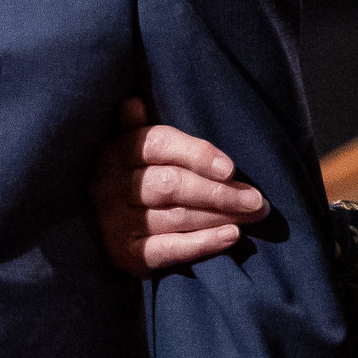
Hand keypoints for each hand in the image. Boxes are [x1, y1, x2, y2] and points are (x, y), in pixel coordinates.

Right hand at [93, 98, 265, 275]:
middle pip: (172, 185)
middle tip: (256, 200)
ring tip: (253, 216)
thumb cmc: (132, 177)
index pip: (159, 145)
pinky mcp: (125, 254)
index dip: (197, 155)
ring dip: (221, 217)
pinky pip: (169, 249)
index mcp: (116, 151)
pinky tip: (231, 236)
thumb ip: (139, 129)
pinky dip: (202, 243)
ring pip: (176, 217)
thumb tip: (133, 103)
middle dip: (219, 192)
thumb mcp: (131, 148)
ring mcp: (115, 222)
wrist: (100, 225)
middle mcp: (109, 186)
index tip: (231, 168)